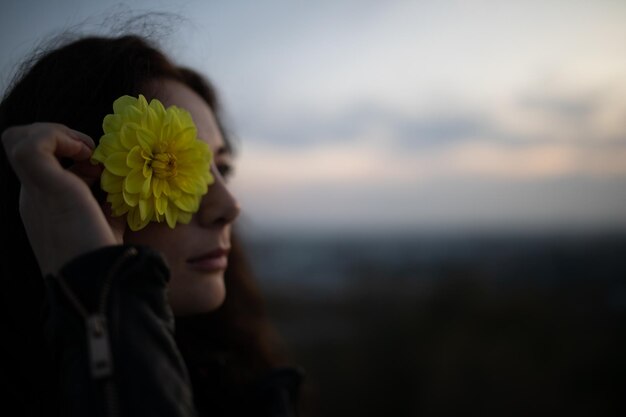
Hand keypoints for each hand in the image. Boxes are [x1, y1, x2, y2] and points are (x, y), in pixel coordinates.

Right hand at [1, 122, 125, 274]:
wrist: (95, 276)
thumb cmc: (104, 255)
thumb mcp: (106, 223)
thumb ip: (107, 203)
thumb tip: (119, 185)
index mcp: (44, 204)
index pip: (42, 163)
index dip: (71, 154)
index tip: (101, 167)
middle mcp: (32, 195)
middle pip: (23, 146)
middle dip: (59, 137)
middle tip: (91, 153)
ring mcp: (33, 190)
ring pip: (16, 138)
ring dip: (56, 132)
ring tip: (86, 150)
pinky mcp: (43, 185)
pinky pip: (30, 142)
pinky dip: (59, 136)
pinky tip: (85, 153)